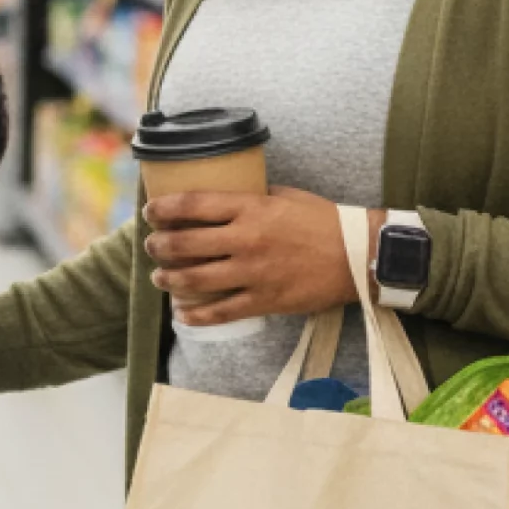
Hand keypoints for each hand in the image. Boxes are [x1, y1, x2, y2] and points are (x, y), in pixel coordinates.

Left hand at [145, 188, 374, 327]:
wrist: (358, 255)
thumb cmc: (323, 221)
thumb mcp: (284, 196)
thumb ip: (251, 196)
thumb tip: (223, 194)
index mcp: (252, 208)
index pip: (194, 204)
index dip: (164, 208)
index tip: (150, 211)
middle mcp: (247, 240)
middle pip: (186, 243)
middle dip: (159, 245)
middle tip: (152, 245)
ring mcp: (255, 273)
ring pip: (196, 280)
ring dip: (169, 279)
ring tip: (160, 277)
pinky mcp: (266, 300)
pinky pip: (222, 312)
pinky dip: (196, 315)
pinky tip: (182, 313)